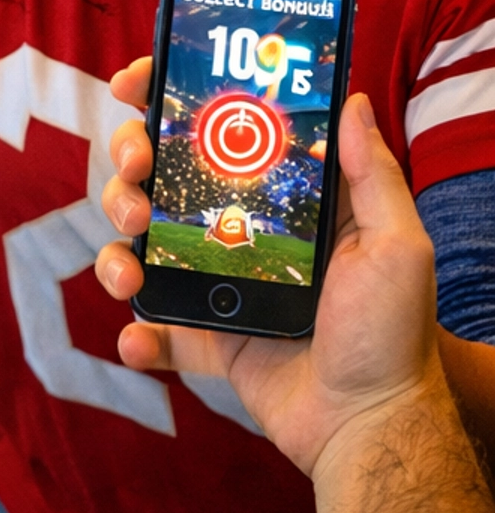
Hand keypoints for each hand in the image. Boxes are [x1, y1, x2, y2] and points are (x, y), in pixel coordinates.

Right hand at [94, 61, 443, 479]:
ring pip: (142, 242)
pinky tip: (138, 340)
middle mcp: (240, 227)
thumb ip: (373, 176)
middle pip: (161, 172)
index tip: (135, 85)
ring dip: (117, 245)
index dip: (169, 97)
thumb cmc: (391, 334)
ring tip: (128, 268)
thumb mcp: (396, 246)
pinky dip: (138, 333)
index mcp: (280, 196)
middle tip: (136, 172)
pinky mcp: (206, 337)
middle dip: (128, 161)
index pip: (218, 127)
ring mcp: (216, 281)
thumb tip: (352, 98)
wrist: (369, 427)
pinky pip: (156, 327)